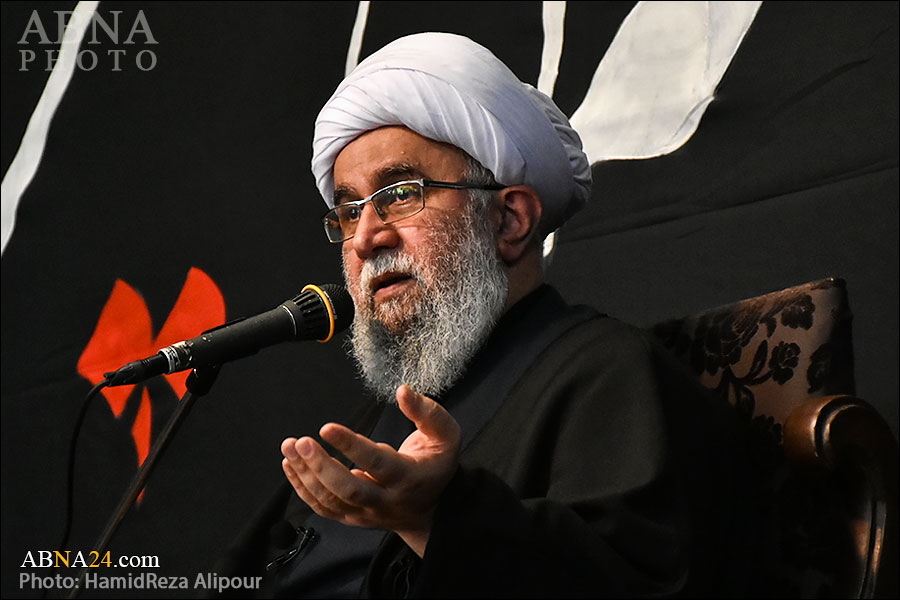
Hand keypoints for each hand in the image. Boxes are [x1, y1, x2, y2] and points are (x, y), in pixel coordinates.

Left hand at [281, 384, 460, 556]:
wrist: (430, 512)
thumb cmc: (436, 466)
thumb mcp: (446, 436)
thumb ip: (427, 413)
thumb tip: (403, 391)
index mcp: (409, 478)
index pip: (377, 462)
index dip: (351, 445)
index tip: (327, 427)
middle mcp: (386, 501)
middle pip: (349, 490)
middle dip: (321, 466)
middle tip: (301, 441)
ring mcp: (367, 514)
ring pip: (331, 500)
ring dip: (306, 474)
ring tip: (289, 447)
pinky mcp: (352, 518)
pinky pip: (322, 508)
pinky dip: (302, 488)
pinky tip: (290, 465)